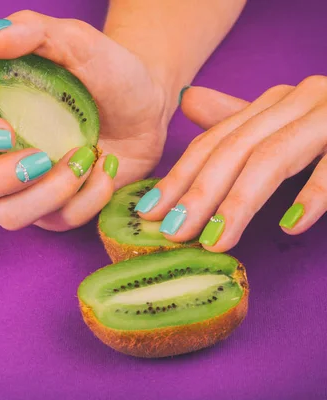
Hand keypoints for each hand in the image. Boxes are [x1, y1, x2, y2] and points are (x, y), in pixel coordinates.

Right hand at [0, 10, 175, 231]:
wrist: (147, 104)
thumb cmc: (106, 69)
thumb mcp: (74, 40)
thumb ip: (31, 31)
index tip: (4, 127)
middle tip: (39, 157)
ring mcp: (22, 185)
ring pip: (5, 215)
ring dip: (49, 192)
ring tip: (85, 160)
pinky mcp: (53, 208)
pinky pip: (54, 222)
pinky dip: (85, 199)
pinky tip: (104, 169)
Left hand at [137, 76, 326, 251]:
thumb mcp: (283, 126)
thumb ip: (239, 121)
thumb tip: (189, 102)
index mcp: (274, 102)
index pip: (213, 142)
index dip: (178, 177)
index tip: (149, 213)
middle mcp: (299, 100)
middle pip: (233, 150)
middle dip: (198, 194)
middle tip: (172, 233)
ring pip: (273, 158)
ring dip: (239, 203)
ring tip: (214, 240)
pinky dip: (313, 194)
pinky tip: (290, 224)